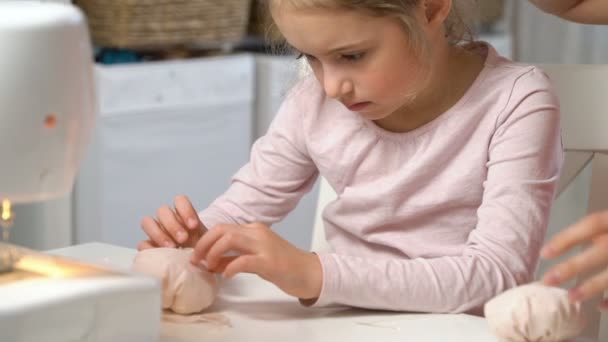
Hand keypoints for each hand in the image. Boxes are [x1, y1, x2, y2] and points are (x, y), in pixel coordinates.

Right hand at [138, 195, 206, 249]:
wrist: (197, 265)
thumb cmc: (202, 250)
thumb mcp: (207, 242)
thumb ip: (206, 237)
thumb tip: (205, 243)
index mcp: (182, 214)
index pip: (179, 201)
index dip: (185, 210)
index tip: (194, 226)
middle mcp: (167, 220)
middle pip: (162, 211)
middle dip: (173, 224)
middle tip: (183, 239)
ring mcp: (155, 232)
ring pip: (147, 221)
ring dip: (159, 234)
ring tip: (172, 247)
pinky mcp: (148, 247)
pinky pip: (141, 243)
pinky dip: (149, 248)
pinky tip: (160, 254)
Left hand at [190, 222, 322, 299]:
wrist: (310, 272)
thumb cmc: (283, 266)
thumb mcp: (255, 258)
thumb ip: (234, 257)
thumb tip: (211, 263)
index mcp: (254, 229)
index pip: (222, 227)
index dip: (204, 240)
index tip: (197, 255)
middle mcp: (257, 233)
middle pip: (221, 229)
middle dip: (204, 244)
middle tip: (197, 260)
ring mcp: (264, 245)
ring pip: (229, 239)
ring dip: (213, 253)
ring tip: (209, 267)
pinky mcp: (269, 262)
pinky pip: (243, 261)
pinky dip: (230, 267)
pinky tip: (227, 276)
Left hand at [541, 210, 607, 308]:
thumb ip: (600, 231)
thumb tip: (565, 246)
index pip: (592, 224)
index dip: (567, 238)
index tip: (545, 253)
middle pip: (601, 250)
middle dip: (573, 266)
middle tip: (548, 279)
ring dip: (593, 286)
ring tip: (571, 297)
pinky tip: (601, 306)